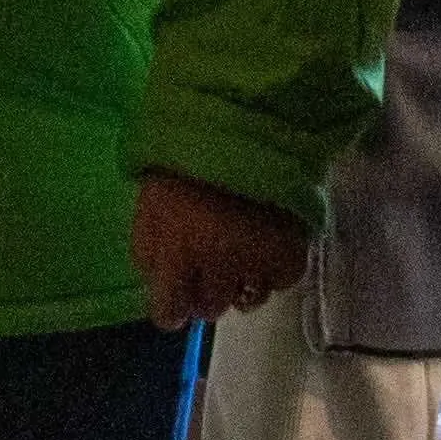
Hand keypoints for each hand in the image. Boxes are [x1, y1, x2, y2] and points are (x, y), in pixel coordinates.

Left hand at [131, 168, 308, 327]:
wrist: (244, 127)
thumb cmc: (185, 162)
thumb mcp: (150, 204)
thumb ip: (148, 253)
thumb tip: (159, 294)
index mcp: (176, 249)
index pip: (170, 308)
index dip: (169, 312)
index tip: (172, 308)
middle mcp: (218, 263)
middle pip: (209, 307)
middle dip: (202, 294)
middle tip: (204, 271)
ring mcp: (258, 261)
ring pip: (246, 301)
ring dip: (237, 287)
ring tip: (234, 260)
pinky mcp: (291, 253)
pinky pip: (278, 283)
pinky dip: (269, 273)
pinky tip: (261, 249)